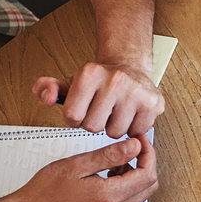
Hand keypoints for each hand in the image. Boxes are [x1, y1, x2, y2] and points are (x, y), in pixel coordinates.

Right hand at [0, 135, 159, 201]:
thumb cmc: (44, 192)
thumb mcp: (76, 165)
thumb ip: (109, 156)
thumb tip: (135, 146)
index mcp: (108, 197)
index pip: (147, 174)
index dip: (148, 153)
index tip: (139, 140)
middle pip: (149, 186)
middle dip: (145, 164)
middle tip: (131, 148)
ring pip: (139, 196)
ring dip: (135, 176)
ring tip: (113, 162)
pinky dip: (125, 188)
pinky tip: (107, 176)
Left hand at [34, 62, 164, 137]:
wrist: (130, 69)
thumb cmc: (99, 81)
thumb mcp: (69, 83)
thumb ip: (47, 89)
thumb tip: (47, 98)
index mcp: (90, 73)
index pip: (72, 117)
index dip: (75, 119)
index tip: (82, 110)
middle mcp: (115, 79)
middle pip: (93, 127)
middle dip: (95, 124)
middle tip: (101, 111)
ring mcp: (136, 91)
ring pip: (115, 132)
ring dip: (114, 127)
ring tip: (116, 113)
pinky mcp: (153, 103)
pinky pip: (135, 132)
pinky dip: (132, 128)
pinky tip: (130, 115)